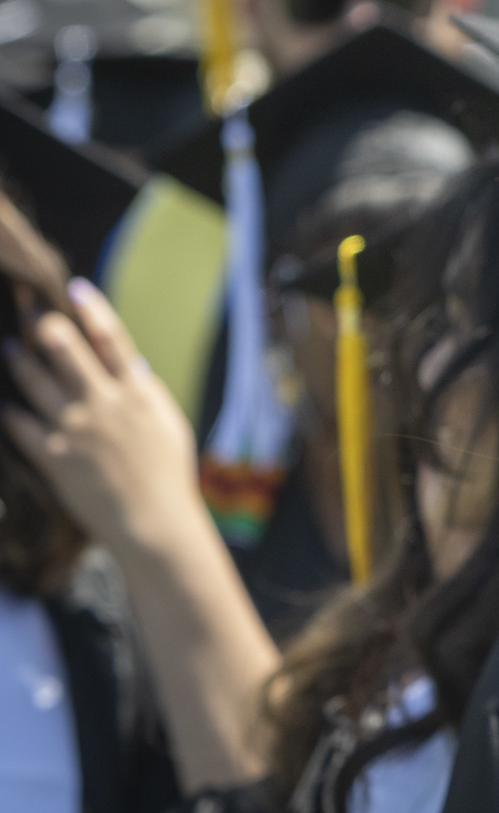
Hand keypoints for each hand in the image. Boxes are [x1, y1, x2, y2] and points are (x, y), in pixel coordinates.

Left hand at [3, 279, 207, 555]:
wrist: (152, 524)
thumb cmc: (167, 477)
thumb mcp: (168, 425)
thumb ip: (146, 392)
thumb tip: (131, 364)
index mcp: (138, 392)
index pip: (110, 336)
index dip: (91, 307)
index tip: (73, 288)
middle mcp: (103, 401)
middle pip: (62, 345)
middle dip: (40, 323)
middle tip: (27, 312)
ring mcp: (74, 426)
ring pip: (31, 376)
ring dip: (17, 357)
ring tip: (11, 349)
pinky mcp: (50, 453)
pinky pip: (16, 420)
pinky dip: (8, 406)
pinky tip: (4, 400)